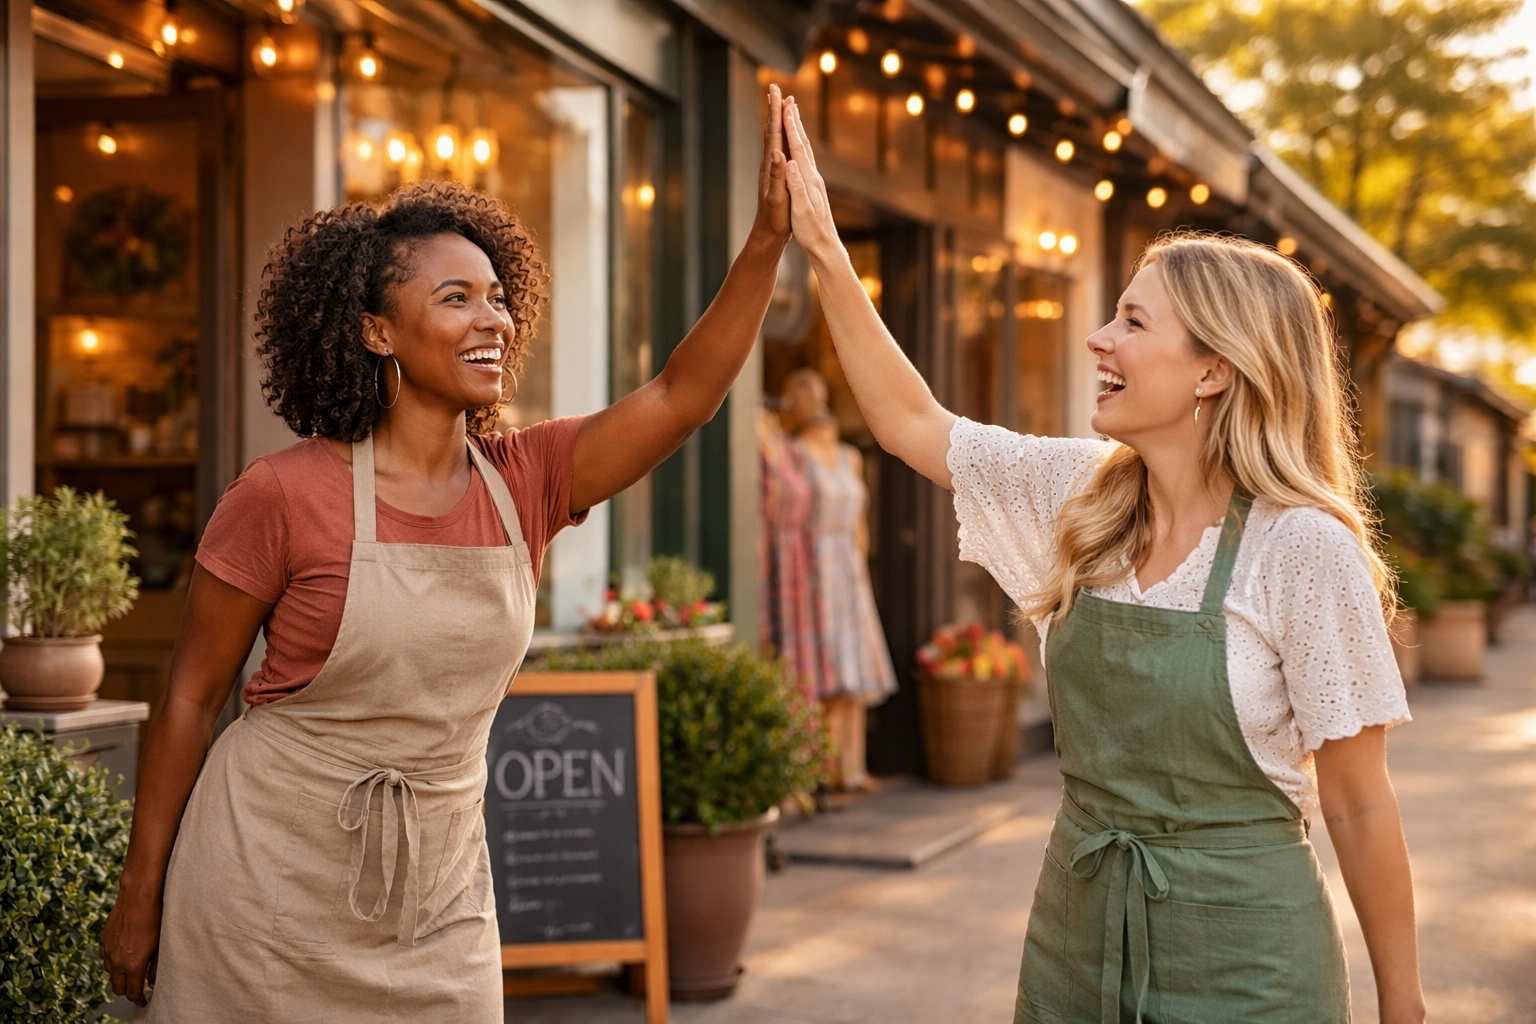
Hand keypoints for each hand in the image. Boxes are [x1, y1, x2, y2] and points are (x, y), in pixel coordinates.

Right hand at [101, 886, 161, 1006]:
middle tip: (138, 989)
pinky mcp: (104, 940)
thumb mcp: (161, 945)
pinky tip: (122, 957)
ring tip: (132, 972)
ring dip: (119, 976)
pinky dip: (112, 962)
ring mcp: (108, 951)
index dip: (139, 1000)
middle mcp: (117, 961)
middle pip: (118, 988)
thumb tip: (151, 982)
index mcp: (133, 965)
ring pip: (110, 973)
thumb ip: (155, 966)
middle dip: (128, 992)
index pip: (133, 992)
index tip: (144, 1001)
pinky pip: (105, 958)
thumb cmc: (155, 918)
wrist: (138, 896)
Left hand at [751, 85, 790, 242]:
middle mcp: (770, 164)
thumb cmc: (775, 218)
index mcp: (772, 166)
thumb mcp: (777, 197)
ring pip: (776, 139)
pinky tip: (786, 137)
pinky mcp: (777, 176)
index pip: (773, 132)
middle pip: (772, 130)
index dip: (775, 111)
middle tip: (777, 89)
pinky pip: (780, 150)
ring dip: (779, 120)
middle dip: (775, 109)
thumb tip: (776, 153)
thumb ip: (777, 176)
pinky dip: (783, 137)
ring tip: (783, 107)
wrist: (768, 234)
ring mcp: (773, 169)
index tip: (776, 91)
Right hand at [782, 96, 844, 264]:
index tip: (785, 106)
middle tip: (788, 100)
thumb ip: (796, 185)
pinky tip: (798, 146)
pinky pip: (805, 160)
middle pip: (803, 143)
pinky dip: (800, 146)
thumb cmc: (811, 230)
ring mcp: (814, 181)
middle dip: (794, 121)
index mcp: (808, 179)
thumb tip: (790, 162)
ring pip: (805, 149)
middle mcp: (813, 176)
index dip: (790, 126)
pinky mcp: (813, 187)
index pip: (798, 147)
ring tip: (793, 115)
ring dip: (798, 130)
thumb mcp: (801, 209)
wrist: (825, 245)